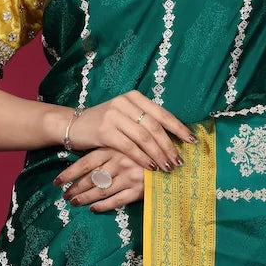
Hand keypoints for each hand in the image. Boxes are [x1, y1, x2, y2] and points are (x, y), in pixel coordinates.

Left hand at [54, 147, 144, 212]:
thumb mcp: (131, 141)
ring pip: (100, 190)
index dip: (69, 173)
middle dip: (75, 188)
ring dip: (85, 198)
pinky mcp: (139, 189)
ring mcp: (129, 176)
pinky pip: (116, 200)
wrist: (178, 157)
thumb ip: (115, 147)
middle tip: (65, 195)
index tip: (57, 181)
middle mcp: (119, 161)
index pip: (86, 162)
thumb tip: (93, 159)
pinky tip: (94, 209)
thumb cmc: (152, 147)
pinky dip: (103, 206)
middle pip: (90, 178)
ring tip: (74, 203)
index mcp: (115, 147)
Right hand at [64, 89, 196, 172]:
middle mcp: (125, 103)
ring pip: (144, 138)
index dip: (179, 128)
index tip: (192, 141)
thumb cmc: (104, 124)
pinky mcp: (104, 131)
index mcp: (135, 97)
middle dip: (170, 146)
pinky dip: (142, 158)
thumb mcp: (125, 117)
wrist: (73, 124)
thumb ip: (144, 122)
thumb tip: (173, 139)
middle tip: (179, 161)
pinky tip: (151, 167)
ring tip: (168, 167)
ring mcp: (114, 115)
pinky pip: (129, 147)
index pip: (162, 113)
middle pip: (155, 127)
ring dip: (159, 155)